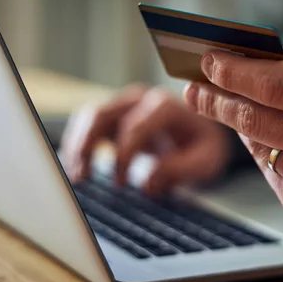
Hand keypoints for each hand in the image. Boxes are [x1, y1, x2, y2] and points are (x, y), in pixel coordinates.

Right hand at [60, 85, 230, 195]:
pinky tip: (77, 169)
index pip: (135, 126)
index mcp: (166, 107)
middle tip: (84, 177)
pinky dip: (78, 145)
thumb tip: (148, 182)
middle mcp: (141, 99)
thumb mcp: (205, 160)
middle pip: (104, 113)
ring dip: (78, 145)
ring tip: (78, 176)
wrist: (202, 135)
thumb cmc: (204, 146)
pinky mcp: (114, 116)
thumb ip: (181, 169)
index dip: (124, 154)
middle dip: (89, 144)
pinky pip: (87, 125)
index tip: (120, 182)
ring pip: (90, 116)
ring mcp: (125, 105)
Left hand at [183, 47, 282, 231]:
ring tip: (230, 106)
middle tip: (195, 89)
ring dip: (240, 126)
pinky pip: (269, 169)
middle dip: (216, 101)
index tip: (207, 61)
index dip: (233, 73)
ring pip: (257, 146)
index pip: (273, 85)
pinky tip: (273, 137)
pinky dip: (264, 149)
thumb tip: (244, 59)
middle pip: (255, 119)